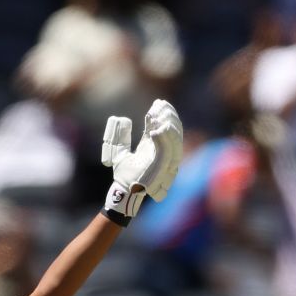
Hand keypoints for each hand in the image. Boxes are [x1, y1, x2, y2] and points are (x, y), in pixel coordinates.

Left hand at [100, 98, 183, 220]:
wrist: (123, 193)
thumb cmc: (124, 176)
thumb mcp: (119, 152)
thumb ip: (121, 137)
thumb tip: (120, 119)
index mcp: (156, 148)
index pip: (166, 127)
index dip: (164, 114)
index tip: (158, 103)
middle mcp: (164, 153)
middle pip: (175, 131)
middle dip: (169, 116)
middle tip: (159, 106)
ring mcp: (165, 161)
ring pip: (175, 140)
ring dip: (168, 125)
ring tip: (157, 115)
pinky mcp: (161, 168)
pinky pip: (167, 151)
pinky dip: (163, 139)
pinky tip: (155, 129)